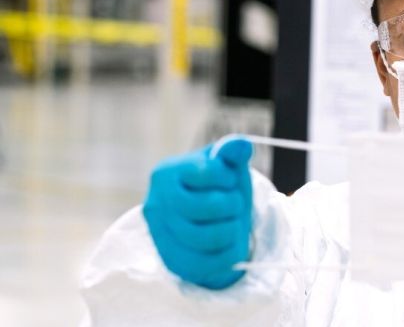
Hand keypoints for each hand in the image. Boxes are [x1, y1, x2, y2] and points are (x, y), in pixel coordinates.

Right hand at [143, 139, 253, 289]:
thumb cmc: (218, 186)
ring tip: (231, 222)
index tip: (228, 180)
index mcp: (165, 174)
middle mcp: (155, 205)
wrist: (208, 220)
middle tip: (234, 203)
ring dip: (233, 229)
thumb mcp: (226, 165)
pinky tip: (229, 243)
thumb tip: (241, 145)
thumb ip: (233, 152)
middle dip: (233, 204)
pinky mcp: (172, 262)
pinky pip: (209, 264)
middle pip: (210, 207)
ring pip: (210, 238)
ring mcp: (160, 236)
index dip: (228, 177)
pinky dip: (229, 253)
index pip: (209, 173)